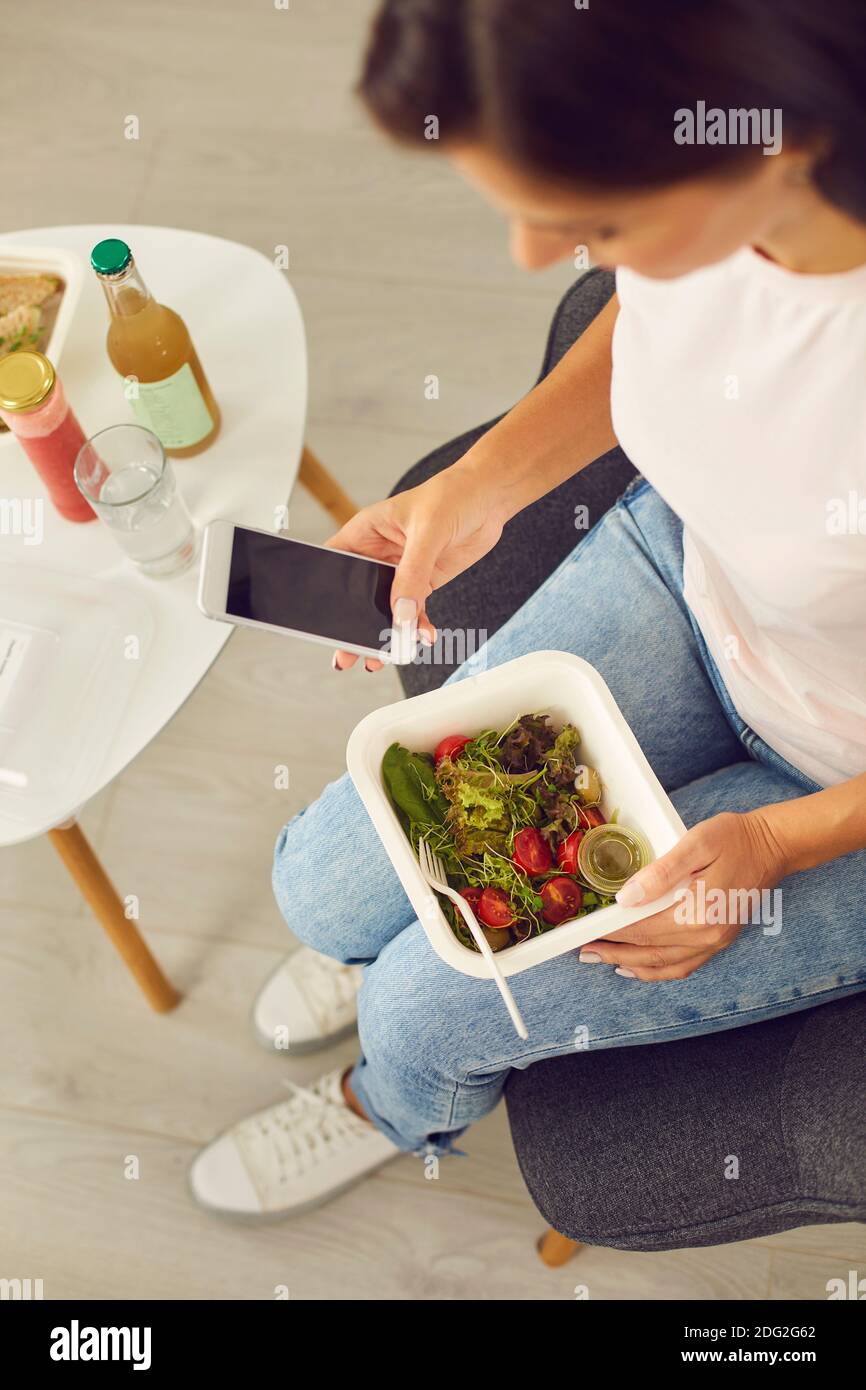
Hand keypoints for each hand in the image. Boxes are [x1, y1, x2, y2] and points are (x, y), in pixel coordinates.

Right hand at [326, 463, 506, 670]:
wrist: (490, 498)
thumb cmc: (454, 495)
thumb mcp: (427, 532)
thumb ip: (412, 575)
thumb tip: (401, 613)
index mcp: (366, 531)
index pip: (335, 562)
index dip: (326, 589)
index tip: (325, 619)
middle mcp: (379, 552)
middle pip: (357, 594)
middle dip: (353, 624)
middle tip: (348, 653)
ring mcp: (402, 569)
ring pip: (385, 608)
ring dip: (385, 633)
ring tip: (380, 658)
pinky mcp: (424, 581)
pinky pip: (415, 611)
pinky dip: (418, 626)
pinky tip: (422, 637)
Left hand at [579, 810, 789, 980]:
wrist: (773, 845)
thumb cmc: (734, 838)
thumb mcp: (696, 843)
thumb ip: (660, 873)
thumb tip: (626, 897)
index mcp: (697, 913)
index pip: (642, 929)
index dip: (611, 932)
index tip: (585, 932)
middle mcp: (707, 936)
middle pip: (649, 952)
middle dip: (613, 951)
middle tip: (583, 951)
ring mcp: (715, 942)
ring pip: (664, 966)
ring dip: (630, 966)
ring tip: (601, 960)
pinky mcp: (720, 940)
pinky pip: (684, 966)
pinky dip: (658, 972)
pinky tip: (638, 968)